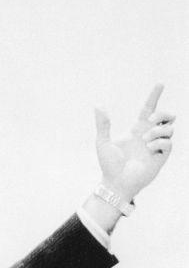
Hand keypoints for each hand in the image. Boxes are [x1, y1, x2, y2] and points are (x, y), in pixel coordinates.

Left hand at [94, 84, 174, 203]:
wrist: (115, 183)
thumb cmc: (108, 165)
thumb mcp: (103, 142)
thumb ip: (102, 124)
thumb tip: (98, 105)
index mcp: (137, 130)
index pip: (149, 108)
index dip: (154, 96)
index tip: (160, 83)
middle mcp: (149, 136)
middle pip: (166, 116)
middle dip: (162, 113)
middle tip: (150, 119)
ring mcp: (156, 146)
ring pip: (170, 128)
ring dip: (158, 130)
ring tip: (145, 140)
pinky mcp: (161, 157)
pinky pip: (169, 143)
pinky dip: (160, 142)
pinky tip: (149, 147)